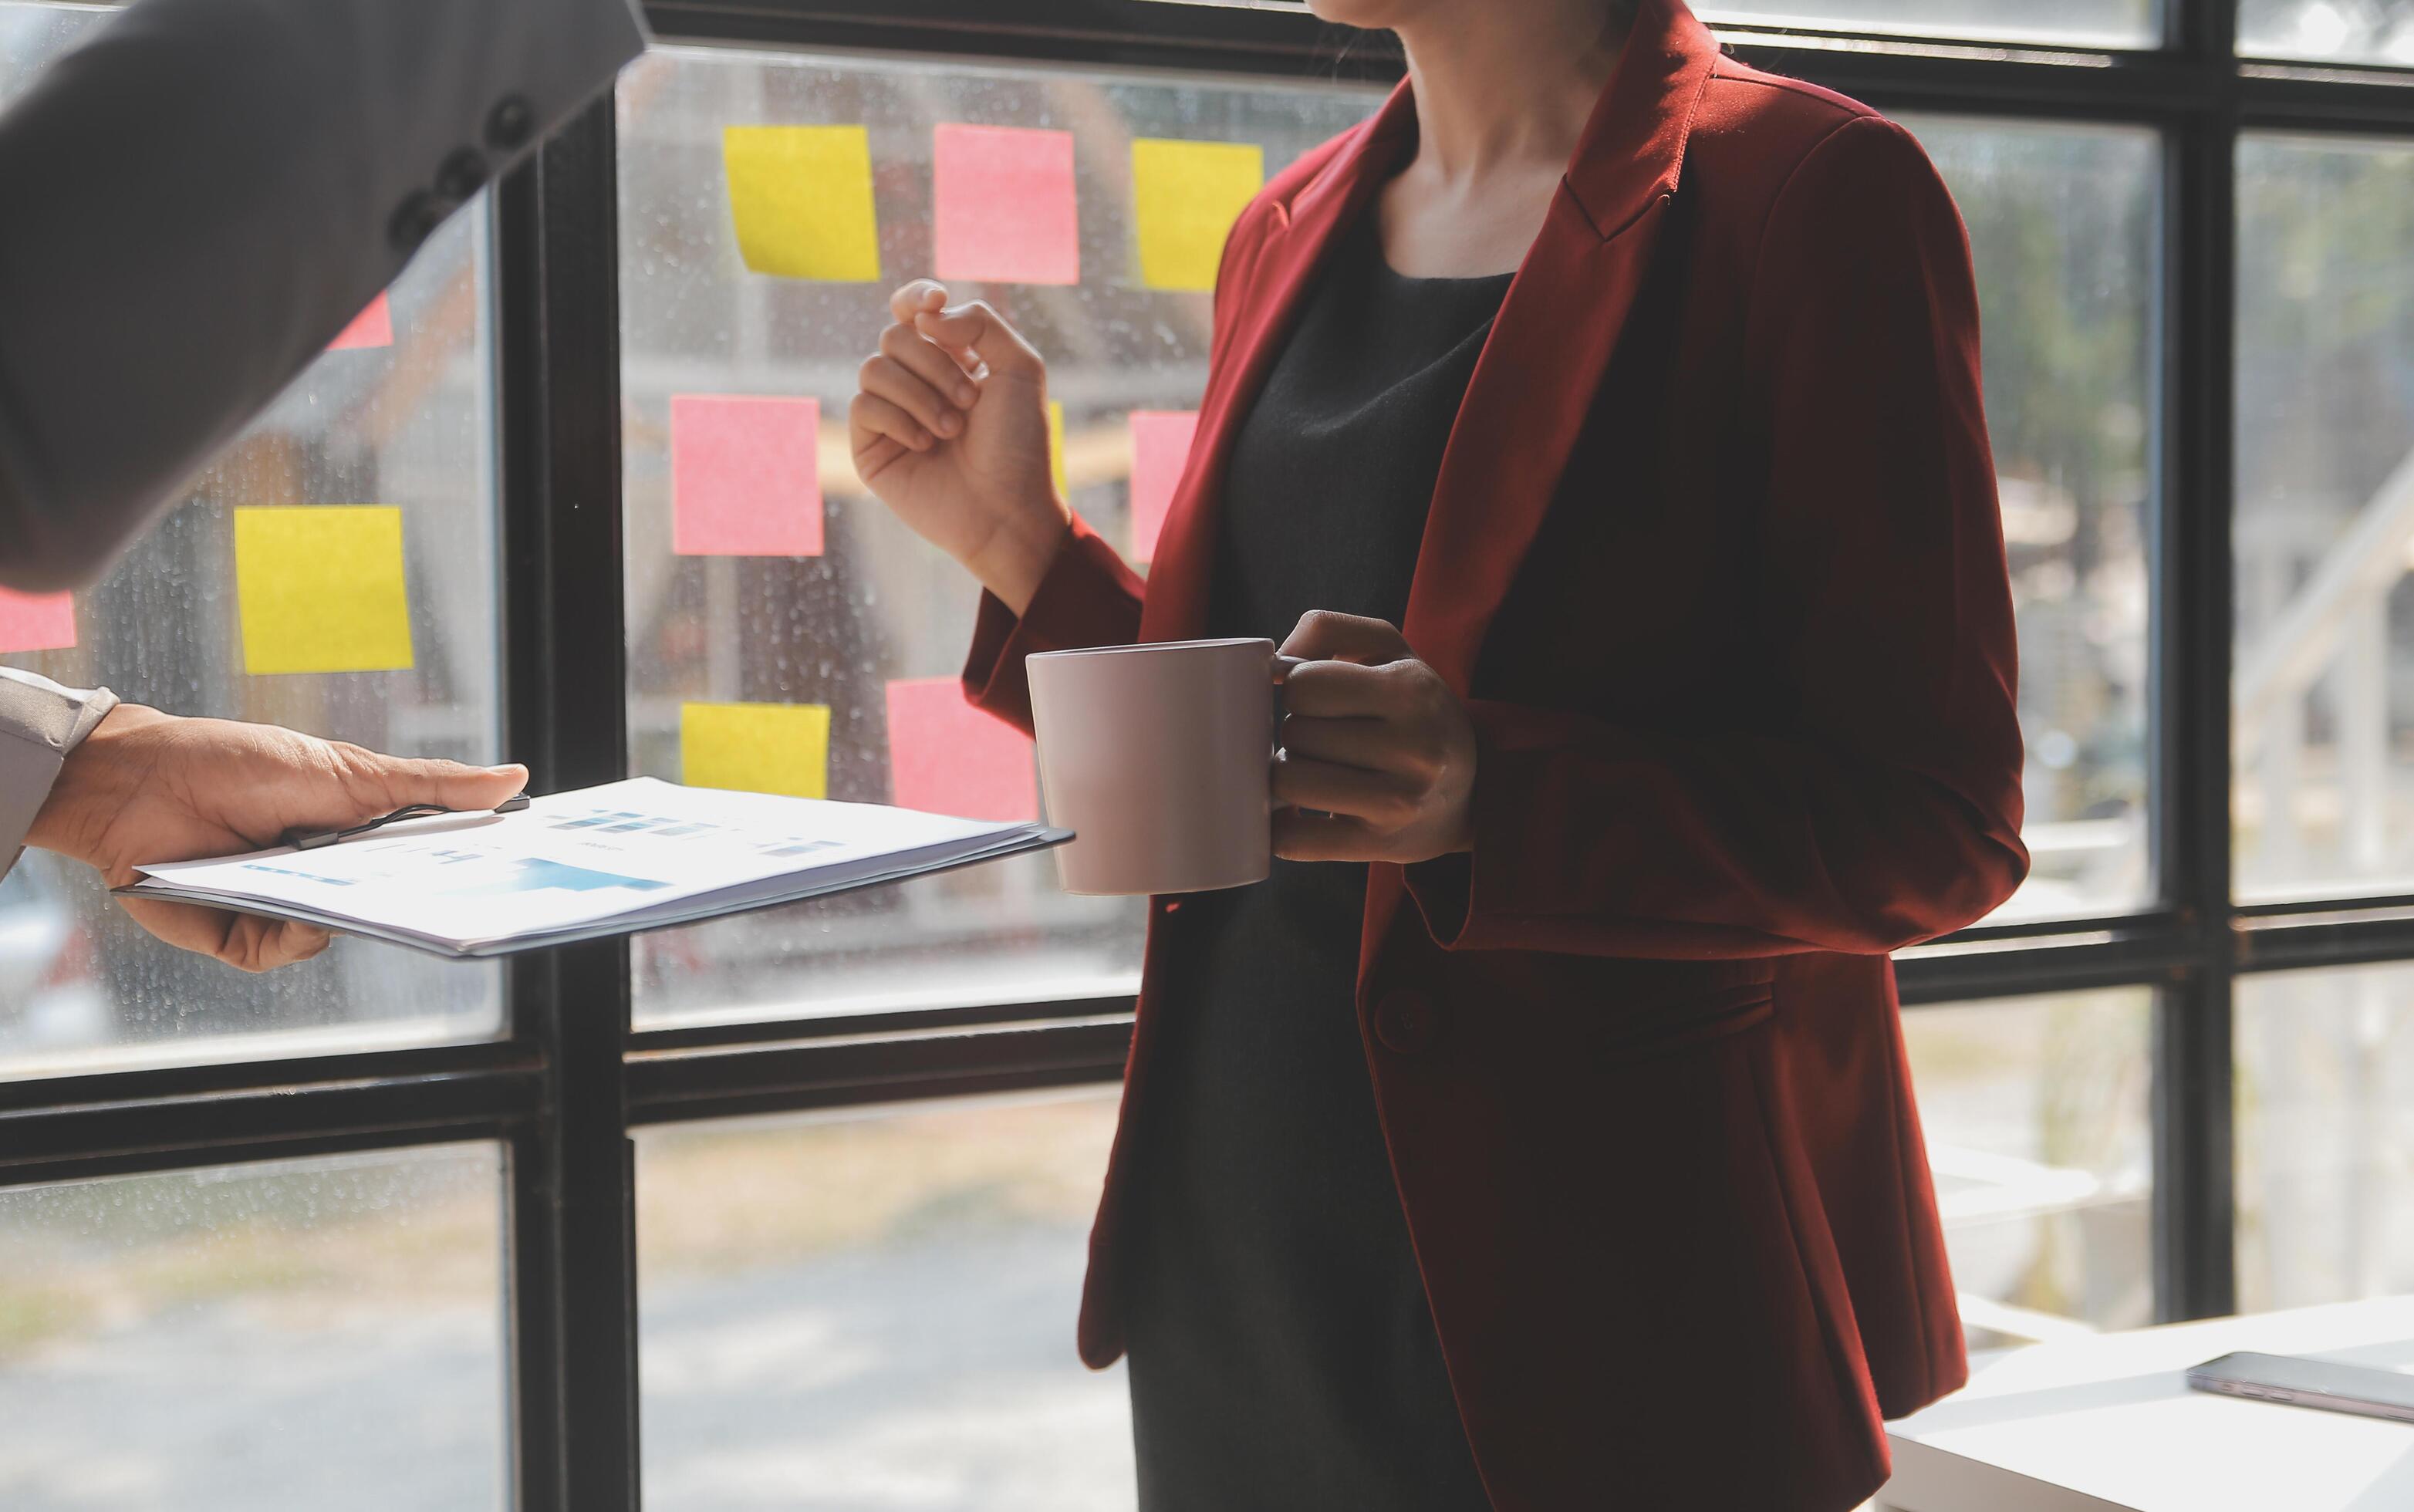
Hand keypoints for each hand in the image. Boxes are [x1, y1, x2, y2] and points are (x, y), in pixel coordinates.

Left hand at [27, 704, 527, 971]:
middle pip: (392, 904)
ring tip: (343, 878)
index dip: (465, 866)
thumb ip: (430, 785)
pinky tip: (290, 902)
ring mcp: (287, 907)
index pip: (426, 860)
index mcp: (360, 835)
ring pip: (344, 931)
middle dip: (422, 901)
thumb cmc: (238, 762)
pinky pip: (289, 950)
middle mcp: (329, 877)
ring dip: (349, 907)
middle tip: (455, 894)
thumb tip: (514, 781)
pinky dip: (296, 929)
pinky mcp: (244, 937)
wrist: (137, 781)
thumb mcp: (349, 771)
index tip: (511, 864)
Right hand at [849, 280, 1069, 614]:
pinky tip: (925, 444)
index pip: (913, 309)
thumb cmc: (1019, 444)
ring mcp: (890, 412)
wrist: (1007, 509)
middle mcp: (916, 379)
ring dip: (920, 395)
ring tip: (951, 430)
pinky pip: (863, 405)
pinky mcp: (869, 444)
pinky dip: (898, 419)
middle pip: (895, 334)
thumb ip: (981, 324)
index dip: (917, 296)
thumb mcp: (1020, 369)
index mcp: (951, 356)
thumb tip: (927, 315)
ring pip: (874, 366)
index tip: (937, 301)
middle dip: (935, 364)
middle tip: (969, 402)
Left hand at [1273, 612, 1477, 863]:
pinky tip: (1296, 815)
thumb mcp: (1389, 650)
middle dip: (1297, 734)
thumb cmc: (1414, 710)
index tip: (1318, 701)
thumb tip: (1273, 662)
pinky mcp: (1377, 846)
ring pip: (1287, 783)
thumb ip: (1327, 629)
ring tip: (1314, 772)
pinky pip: (1294, 839)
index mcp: (1411, 691)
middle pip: (1295, 734)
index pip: (1305, 685)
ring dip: (1287, 777)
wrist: (1473, 791)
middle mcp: (1413, 748)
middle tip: (1324, 740)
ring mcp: (1397, 803)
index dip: (1299, 690)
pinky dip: (1280, 828)